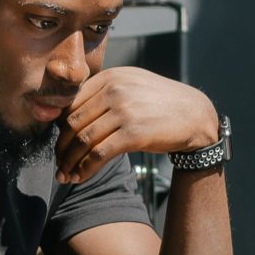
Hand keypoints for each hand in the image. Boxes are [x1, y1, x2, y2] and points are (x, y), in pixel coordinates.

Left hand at [55, 67, 217, 186]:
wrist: (196, 115)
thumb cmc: (161, 104)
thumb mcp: (133, 85)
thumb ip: (105, 92)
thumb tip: (70, 114)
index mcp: (111, 77)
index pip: (71, 103)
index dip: (59, 128)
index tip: (59, 144)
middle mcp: (115, 90)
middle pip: (73, 122)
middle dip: (61, 148)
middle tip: (59, 164)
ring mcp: (124, 111)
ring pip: (83, 140)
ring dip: (70, 162)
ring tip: (66, 175)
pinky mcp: (133, 133)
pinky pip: (98, 154)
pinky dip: (85, 168)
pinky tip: (81, 177)